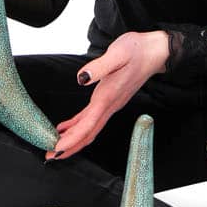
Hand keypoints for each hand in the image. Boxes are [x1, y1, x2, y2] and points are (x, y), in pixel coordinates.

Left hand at [45, 31, 169, 161]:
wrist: (156, 52)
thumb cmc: (138, 51)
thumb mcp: (118, 53)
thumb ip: (99, 67)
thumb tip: (81, 79)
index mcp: (109, 97)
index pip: (88, 125)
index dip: (71, 139)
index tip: (56, 149)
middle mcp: (110, 105)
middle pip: (88, 133)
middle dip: (69, 147)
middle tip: (50, 155)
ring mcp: (110, 104)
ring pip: (90, 129)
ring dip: (73, 140)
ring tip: (54, 146)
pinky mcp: (110, 99)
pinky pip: (91, 118)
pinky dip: (78, 126)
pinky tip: (65, 127)